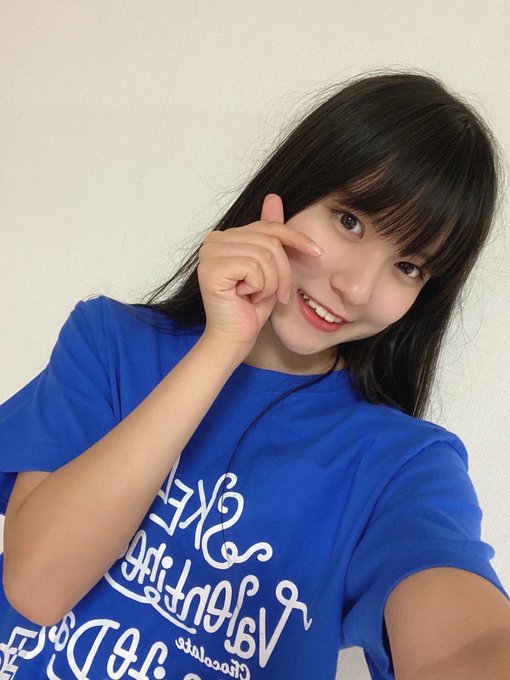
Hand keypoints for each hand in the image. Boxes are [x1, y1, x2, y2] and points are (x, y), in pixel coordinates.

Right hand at [197, 193, 322, 357]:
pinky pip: (253, 267)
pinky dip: (259, 286)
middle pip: (270, 241)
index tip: (317, 252)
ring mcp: (209, 253)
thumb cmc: (251, 307)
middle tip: (278, 294)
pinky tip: (245, 296)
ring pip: (264, 255)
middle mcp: (214, 240)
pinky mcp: (211, 268)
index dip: (296, 239)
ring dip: (270, 282)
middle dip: (282, 271)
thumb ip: (270, 234)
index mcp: (225, 236)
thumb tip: (273, 197)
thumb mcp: (270, 267)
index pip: (269, 226)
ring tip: (258, 296)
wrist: (235, 338)